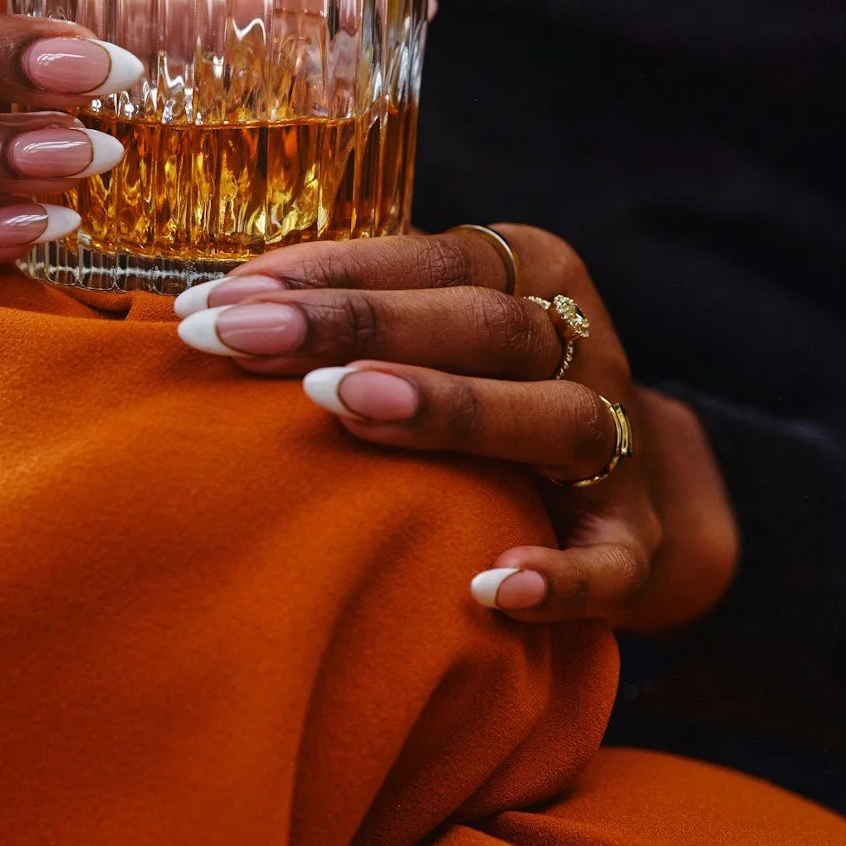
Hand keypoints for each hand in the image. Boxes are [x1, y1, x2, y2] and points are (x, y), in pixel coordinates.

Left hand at [173, 223, 737, 632]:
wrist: (630, 490)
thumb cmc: (490, 389)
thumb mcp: (444, 327)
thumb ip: (358, 310)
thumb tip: (209, 305)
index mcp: (534, 274)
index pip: (427, 260)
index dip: (322, 275)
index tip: (216, 300)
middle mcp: (586, 347)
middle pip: (481, 325)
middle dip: (353, 326)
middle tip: (243, 340)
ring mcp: (619, 445)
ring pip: (550, 416)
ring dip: (446, 408)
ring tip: (344, 404)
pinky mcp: (636, 542)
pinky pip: (609, 562)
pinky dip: (557, 576)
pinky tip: (489, 586)